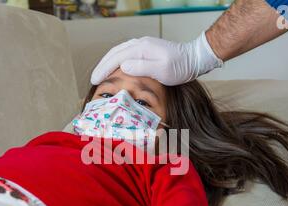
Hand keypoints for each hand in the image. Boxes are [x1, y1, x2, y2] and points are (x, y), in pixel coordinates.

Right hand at [91, 32, 222, 85]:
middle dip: (103, 65)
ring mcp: (143, 46)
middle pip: (114, 53)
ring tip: (101, 74)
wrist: (194, 59)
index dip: (104, 69)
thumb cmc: (180, 67)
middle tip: (94, 78)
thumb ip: (142, 68)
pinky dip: (117, 61)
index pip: (116, 58)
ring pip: (119, 52)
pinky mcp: (147, 50)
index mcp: (141, 48)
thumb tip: (123, 66)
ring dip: (108, 63)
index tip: (95, 80)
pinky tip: (116, 69)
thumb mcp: (162, 70)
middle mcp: (140, 44)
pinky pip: (126, 54)